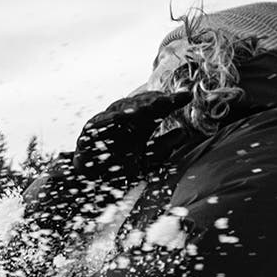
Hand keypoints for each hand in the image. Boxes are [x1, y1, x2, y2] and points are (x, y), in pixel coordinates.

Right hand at [72, 87, 192, 184]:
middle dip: (154, 101)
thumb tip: (182, 133)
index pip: (159, 107)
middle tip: (167, 99)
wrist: (90, 181)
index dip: (173, 101)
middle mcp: (125, 119)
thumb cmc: (119, 167)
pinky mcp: (89, 132)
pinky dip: (108, 120)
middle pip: (141, 103)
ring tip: (147, 106)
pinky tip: (120, 118)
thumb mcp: (145, 160)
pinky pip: (98, 123)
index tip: (187, 96)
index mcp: (141, 123)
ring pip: (121, 108)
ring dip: (134, 106)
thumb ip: (162, 147)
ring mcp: (107, 122)